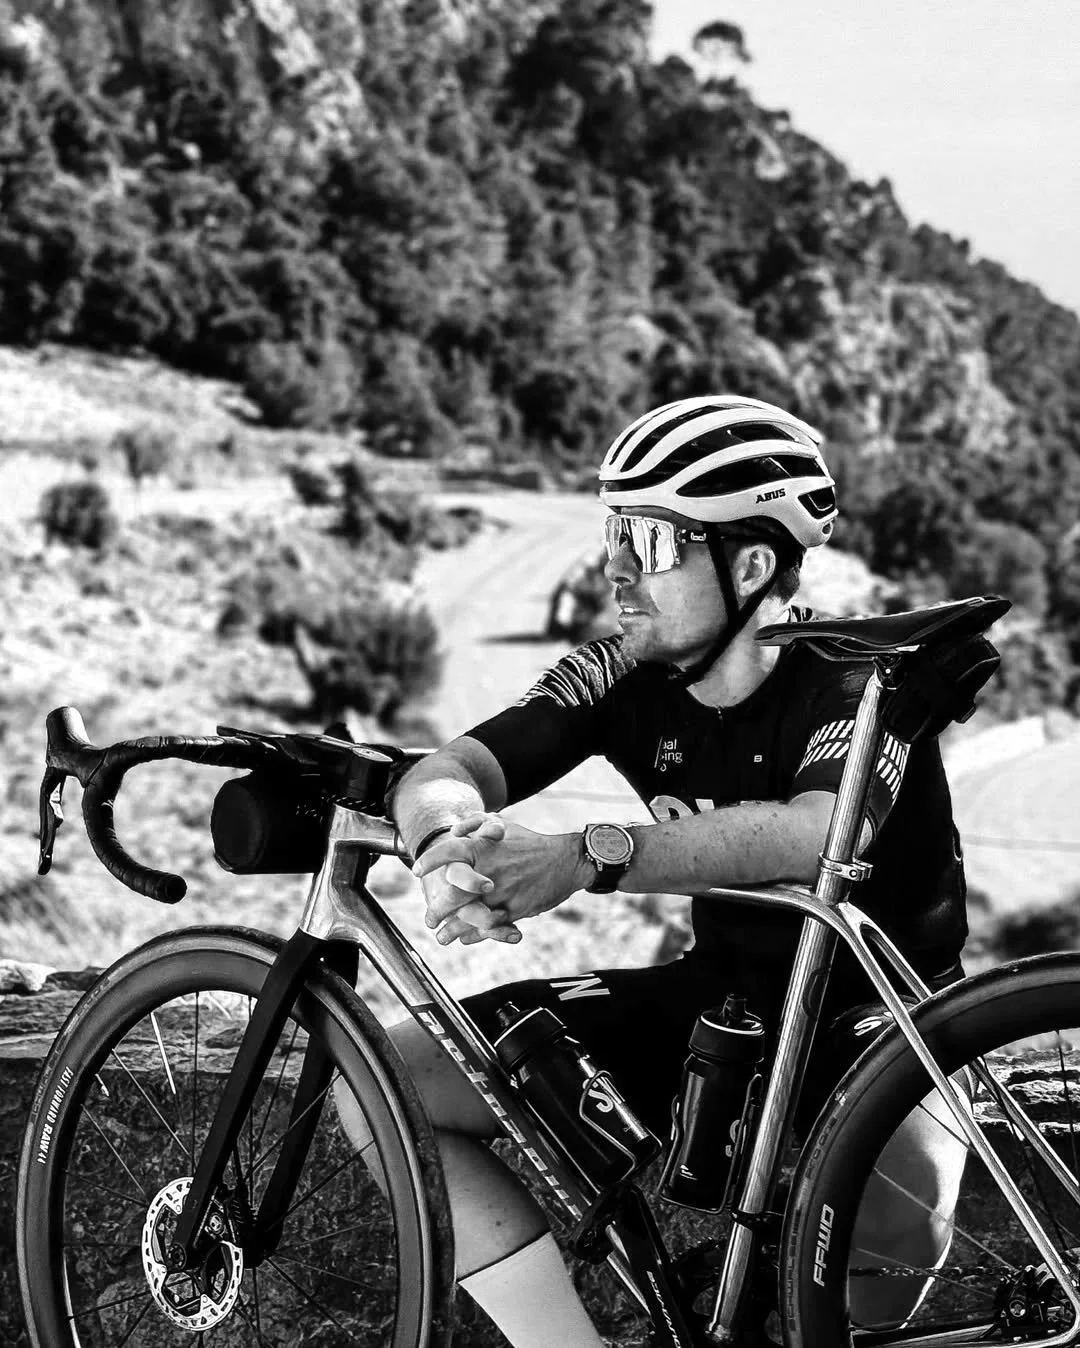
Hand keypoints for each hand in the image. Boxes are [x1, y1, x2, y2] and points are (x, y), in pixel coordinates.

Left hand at [413, 814, 521, 946]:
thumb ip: (476, 823)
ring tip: (441, 935)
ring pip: (469, 916)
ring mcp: (502, 893)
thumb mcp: (503, 824)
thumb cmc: (530, 842)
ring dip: (451, 929)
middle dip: (437, 909)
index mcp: (484, 847)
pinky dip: (474, 934)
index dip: (429, 861)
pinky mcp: (515, 910)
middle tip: (429, 918)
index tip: (416, 871)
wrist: (565, 861)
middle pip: (452, 894)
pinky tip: (465, 938)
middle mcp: (489, 871)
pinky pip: (488, 927)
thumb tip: (453, 831)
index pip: (448, 852)